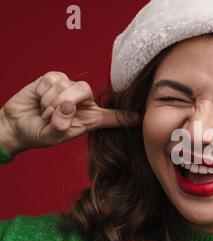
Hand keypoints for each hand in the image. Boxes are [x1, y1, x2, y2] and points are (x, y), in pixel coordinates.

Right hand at [0, 71, 138, 155]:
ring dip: (50, 102)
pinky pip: (52, 81)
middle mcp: (84, 101)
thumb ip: (62, 125)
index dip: (125, 117)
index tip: (141, 117)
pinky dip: (43, 94)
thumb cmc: (40, 132)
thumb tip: (68, 106)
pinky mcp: (53, 78)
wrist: (17, 126)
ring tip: (44, 112)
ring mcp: (68, 87)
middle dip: (66, 102)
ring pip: (66, 86)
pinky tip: (39, 101)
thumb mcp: (55, 135)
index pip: (112, 116)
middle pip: (86, 90)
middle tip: (51, 116)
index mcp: (90, 118)